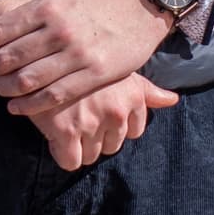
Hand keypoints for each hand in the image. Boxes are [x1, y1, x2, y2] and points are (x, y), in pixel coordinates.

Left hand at [0, 0, 176, 117]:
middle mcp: (60, 31)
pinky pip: (55, 96)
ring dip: (6, 88)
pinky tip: (18, 106)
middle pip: (9, 58)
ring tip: (1, 87)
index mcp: (48, 6)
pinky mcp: (95, 74)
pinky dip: (31, 105)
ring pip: (29, 80)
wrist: (145, 1)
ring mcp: (78, 55)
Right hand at [22, 71, 175, 170]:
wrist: (40, 52)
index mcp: (133, 96)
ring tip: (67, 122)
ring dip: (79, 146)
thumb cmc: (82, 61)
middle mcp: (116, 110)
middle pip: (112, 147)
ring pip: (91, 156)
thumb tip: (173, 100)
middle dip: (97, 137)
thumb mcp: (119, 70)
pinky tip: (55, 133)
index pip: (133, 132)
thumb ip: (146, 91)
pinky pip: (70, 162)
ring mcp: (91, 122)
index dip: (114, 126)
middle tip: (80, 117)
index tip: (98, 114)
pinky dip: (63, 154)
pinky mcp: (65, 131)